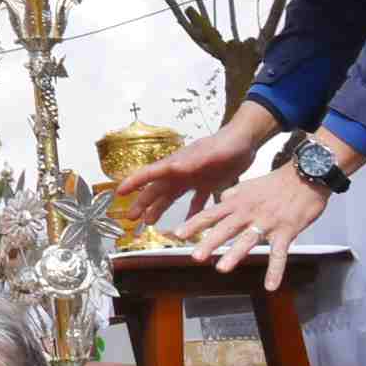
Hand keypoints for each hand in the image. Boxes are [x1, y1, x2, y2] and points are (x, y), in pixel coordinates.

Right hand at [114, 109, 271, 225]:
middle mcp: (181, 172)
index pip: (151, 173)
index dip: (134, 182)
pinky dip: (191, 213)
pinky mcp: (208, 184)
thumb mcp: (211, 153)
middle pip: (157, 189)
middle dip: (142, 202)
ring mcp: (193, 179)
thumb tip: (173, 168)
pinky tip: (187, 224)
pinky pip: (196, 202)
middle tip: (131, 218)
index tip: (119, 192)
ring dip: (160, 209)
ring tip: (149, 222)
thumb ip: (193, 160)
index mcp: (178, 163)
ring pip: (172, 197)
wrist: (246, 141)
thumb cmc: (228, 144)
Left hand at [184, 165, 330, 290]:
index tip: (177, 234)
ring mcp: (267, 222)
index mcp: (237, 201)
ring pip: (248, 239)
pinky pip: (280, 254)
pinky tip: (270, 286)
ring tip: (221, 268)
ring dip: (235, 254)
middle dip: (209, 242)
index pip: (210, 213)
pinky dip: (275, 271)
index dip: (193, 224)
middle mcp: (248, 212)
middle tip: (194, 256)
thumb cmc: (277, 182)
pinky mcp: (286, 231)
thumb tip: (220, 200)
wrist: (306, 176)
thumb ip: (232, 193)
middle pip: (225, 228)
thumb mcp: (249, 184)